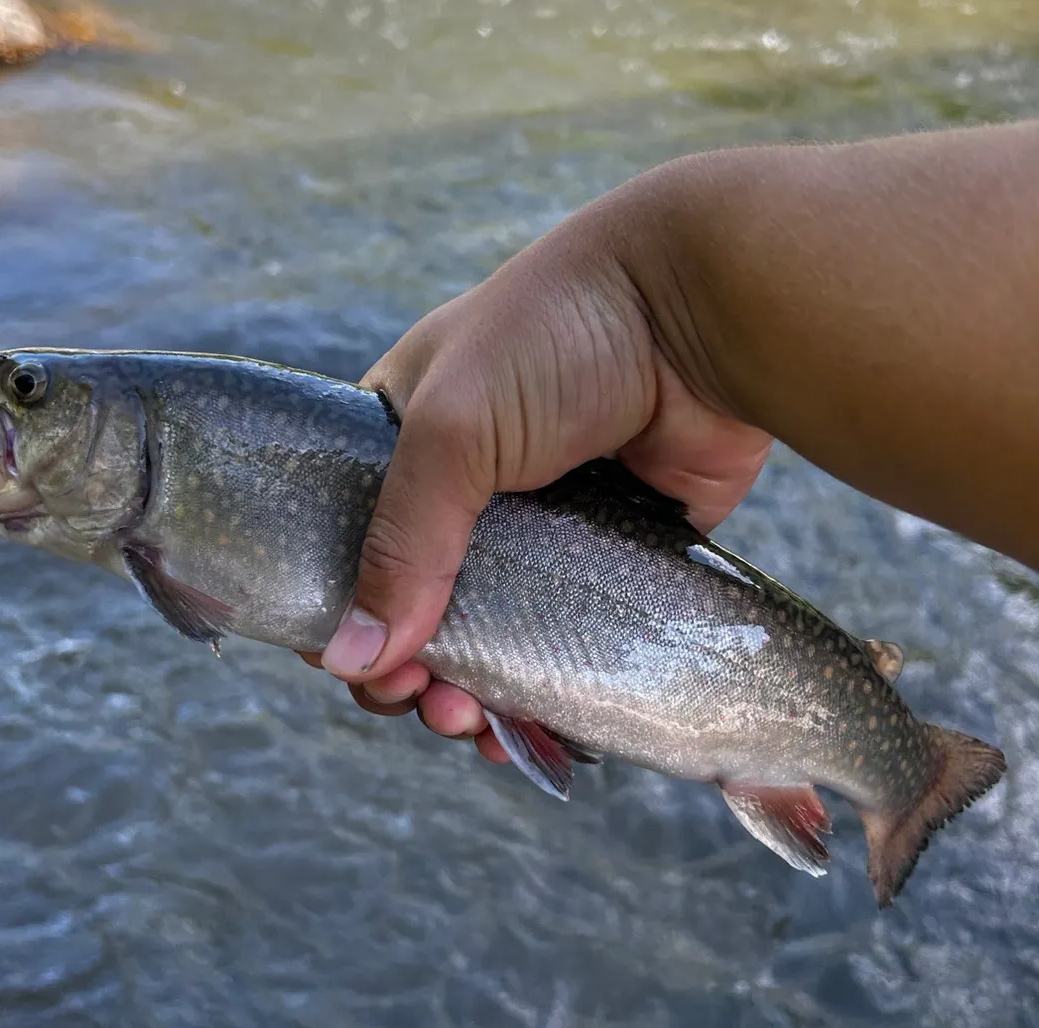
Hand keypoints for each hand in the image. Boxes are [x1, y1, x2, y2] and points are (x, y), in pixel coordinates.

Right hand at [314, 180, 772, 759]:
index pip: (347, 534)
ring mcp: (545, 517)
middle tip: (428, 703)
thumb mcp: (454, 428)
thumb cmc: (558, 337)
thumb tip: (350, 658)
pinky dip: (548, 686)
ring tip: (474, 725)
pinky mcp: (615, 547)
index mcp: (408, 432)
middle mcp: (470, 479)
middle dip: (410, 663)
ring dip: (475, 689)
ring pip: (496, 628)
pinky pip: (573, 633)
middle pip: (418, 597)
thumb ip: (402, 541)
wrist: (699, 310)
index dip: (339, 604)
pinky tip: (536, 728)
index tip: (351, 662)